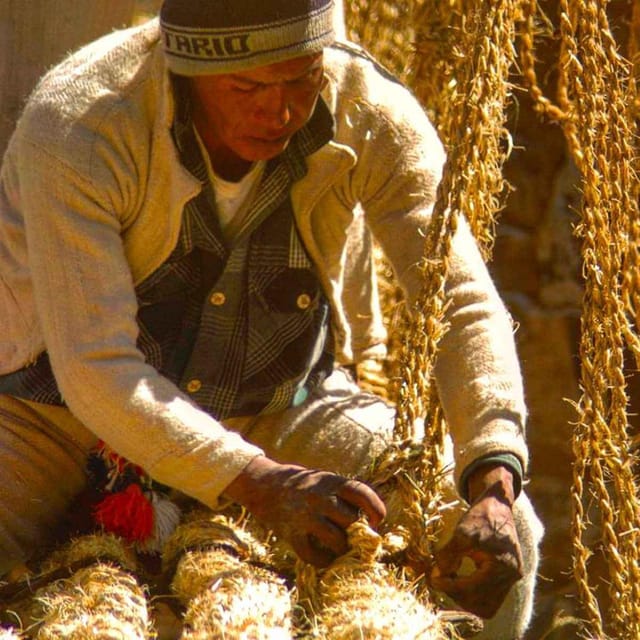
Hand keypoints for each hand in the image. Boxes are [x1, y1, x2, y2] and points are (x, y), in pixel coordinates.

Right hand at [224, 456, 385, 566]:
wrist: (263, 485)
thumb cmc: (302, 485)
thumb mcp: (324, 480)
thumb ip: (343, 496)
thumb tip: (369, 523)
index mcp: (330, 481)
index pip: (361, 492)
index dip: (375, 508)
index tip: (376, 520)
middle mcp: (319, 497)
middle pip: (351, 520)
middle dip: (355, 531)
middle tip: (353, 535)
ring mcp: (304, 516)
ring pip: (337, 540)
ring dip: (342, 547)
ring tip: (340, 547)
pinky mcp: (291, 533)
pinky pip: (314, 555)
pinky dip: (323, 561)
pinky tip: (324, 556)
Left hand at [430, 464, 522, 618]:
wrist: (497, 505)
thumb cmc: (480, 515)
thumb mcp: (462, 532)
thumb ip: (449, 555)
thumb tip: (438, 576)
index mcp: (504, 565)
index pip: (473, 590)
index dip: (449, 587)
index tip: (433, 577)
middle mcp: (511, 577)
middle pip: (481, 606)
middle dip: (457, 596)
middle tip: (439, 580)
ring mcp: (510, 579)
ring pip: (485, 606)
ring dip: (465, 598)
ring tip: (448, 579)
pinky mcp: (506, 578)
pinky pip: (488, 597)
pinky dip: (472, 593)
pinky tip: (458, 578)